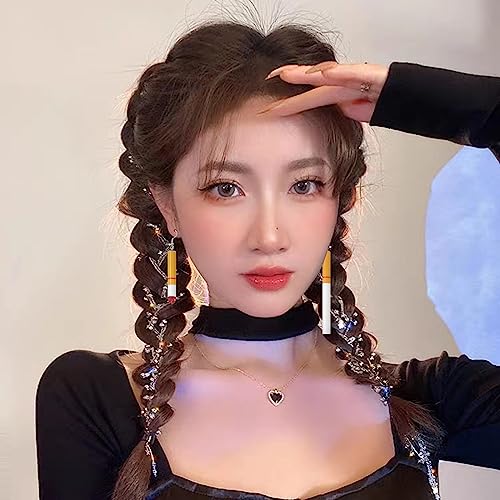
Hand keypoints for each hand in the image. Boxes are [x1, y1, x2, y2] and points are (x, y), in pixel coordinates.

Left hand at [258, 61, 388, 122]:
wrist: (407, 96)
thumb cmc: (384, 101)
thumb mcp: (358, 113)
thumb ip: (344, 112)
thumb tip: (332, 116)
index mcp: (338, 93)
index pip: (307, 96)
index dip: (288, 101)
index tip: (267, 107)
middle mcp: (343, 82)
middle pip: (311, 82)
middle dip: (288, 81)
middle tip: (267, 79)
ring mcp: (356, 77)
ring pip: (327, 74)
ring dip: (306, 74)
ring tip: (285, 74)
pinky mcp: (371, 76)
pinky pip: (353, 74)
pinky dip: (338, 74)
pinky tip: (323, 73)